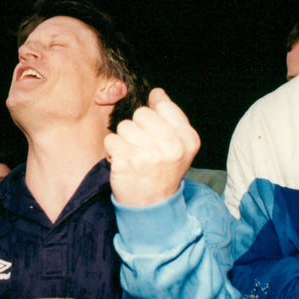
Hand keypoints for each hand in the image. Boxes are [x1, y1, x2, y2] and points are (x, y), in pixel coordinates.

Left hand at [104, 88, 199, 205]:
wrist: (152, 205)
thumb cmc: (163, 171)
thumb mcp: (179, 145)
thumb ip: (170, 116)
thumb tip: (157, 93)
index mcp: (187, 138)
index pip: (162, 106)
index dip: (154, 119)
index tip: (156, 135)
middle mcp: (170, 145)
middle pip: (140, 114)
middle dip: (138, 129)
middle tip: (144, 150)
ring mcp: (148, 154)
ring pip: (124, 126)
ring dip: (124, 141)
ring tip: (134, 157)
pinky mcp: (126, 162)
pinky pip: (111, 140)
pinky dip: (113, 151)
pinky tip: (124, 163)